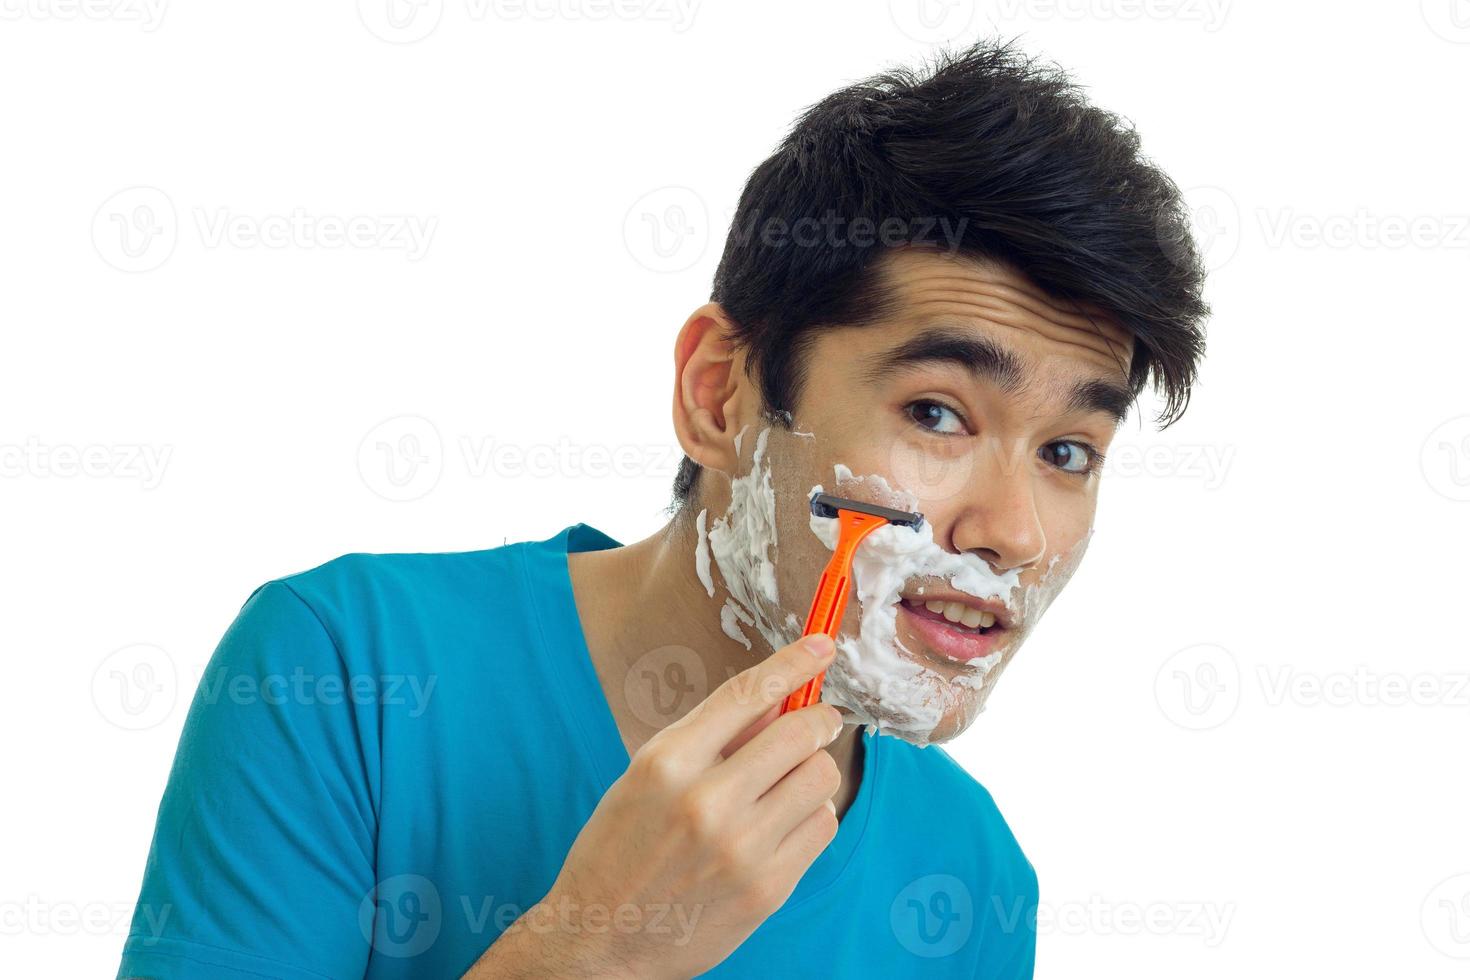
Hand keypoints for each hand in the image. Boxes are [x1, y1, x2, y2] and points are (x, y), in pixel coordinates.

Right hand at [496, 633, 844, 978]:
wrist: (600, 941)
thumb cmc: (619, 850)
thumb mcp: (646, 776)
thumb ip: (712, 736)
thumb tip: (776, 697)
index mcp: (668, 763)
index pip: (747, 694)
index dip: (793, 662)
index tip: (822, 646)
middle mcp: (707, 802)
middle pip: (800, 733)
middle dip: (818, 720)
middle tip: (817, 721)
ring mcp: (742, 849)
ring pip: (821, 779)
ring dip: (812, 772)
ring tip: (783, 785)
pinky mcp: (769, 888)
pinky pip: (823, 827)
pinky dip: (811, 816)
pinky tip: (781, 824)